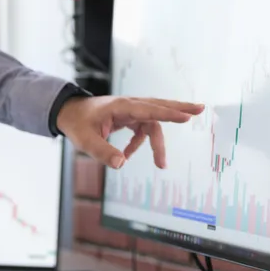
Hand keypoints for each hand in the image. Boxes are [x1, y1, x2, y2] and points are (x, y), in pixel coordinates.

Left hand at [56, 95, 203, 169]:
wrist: (68, 114)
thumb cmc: (77, 124)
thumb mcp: (86, 141)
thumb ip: (103, 152)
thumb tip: (122, 164)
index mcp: (121, 106)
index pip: (149, 109)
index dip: (168, 114)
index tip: (187, 116)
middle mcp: (129, 106)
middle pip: (159, 106)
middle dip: (180, 109)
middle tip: (201, 110)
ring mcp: (130, 111)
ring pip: (153, 122)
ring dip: (156, 143)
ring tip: (161, 164)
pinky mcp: (128, 117)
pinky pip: (141, 130)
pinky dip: (138, 143)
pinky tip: (127, 155)